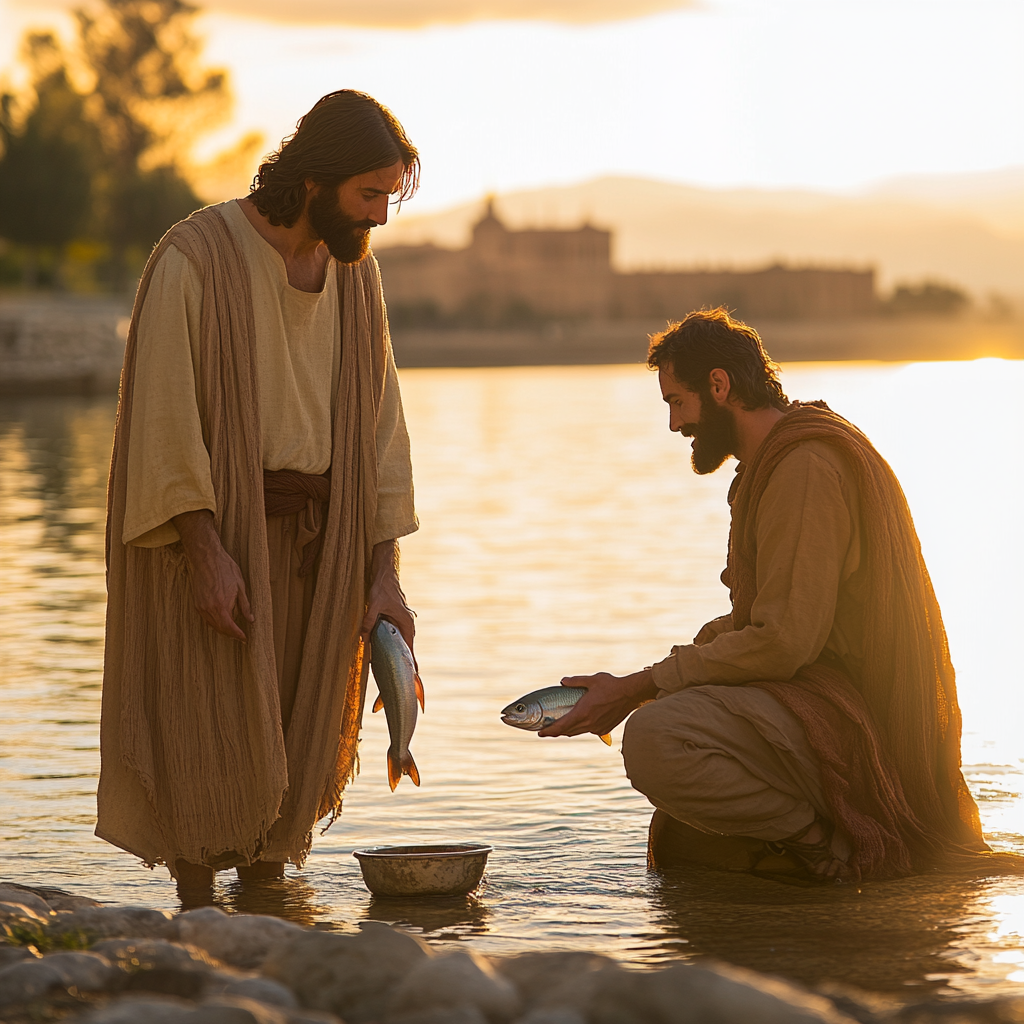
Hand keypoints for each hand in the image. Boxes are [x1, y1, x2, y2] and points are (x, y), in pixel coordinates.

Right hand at [173, 509, 253, 641]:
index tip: (245, 639)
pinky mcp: (197, 603)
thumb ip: (245, 605)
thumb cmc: (225, 569)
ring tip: (233, 631)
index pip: (230, 628)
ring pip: (212, 625)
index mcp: (221, 605)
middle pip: (220, 629)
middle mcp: (209, 608)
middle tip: (241, 637)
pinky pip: (206, 618)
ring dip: (222, 630)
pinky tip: (222, 620)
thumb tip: (250, 619)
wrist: (207, 558)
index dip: (238, 635)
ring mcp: (201, 606)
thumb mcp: (240, 586)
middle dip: (231, 635)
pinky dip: (214, 622)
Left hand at [361, 539, 416, 663]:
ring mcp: (402, 620)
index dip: (411, 662)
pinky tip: (384, 649)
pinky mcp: (396, 617)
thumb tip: (363, 640)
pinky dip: (392, 643)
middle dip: (405, 661)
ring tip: (394, 667)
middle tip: (405, 676)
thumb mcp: (373, 605)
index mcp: (406, 623)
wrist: (385, 573)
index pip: (410, 648)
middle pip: (407, 646)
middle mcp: (407, 623)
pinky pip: (396, 634)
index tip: (415, 675)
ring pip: (401, 641)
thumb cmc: (382, 587)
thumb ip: (369, 623)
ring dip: (398, 652)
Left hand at [538, 669, 657, 739]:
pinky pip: (588, 730)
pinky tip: (580, 721)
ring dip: (568, 730)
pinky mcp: (604, 729)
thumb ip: (576, 681)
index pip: (561, 726)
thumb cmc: (611, 686)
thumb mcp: (592, 680)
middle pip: (567, 732)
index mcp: (583, 712)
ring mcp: (597, 728)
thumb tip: (563, 681)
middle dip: (555, 732)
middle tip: (545, 730)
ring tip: (560, 726)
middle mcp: (589, 723)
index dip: (549, 731)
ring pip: (577, 732)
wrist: (631, 694)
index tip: (540, 733)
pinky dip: (581, 728)